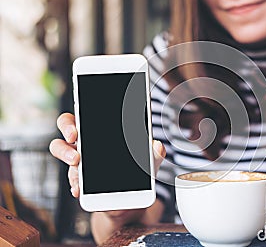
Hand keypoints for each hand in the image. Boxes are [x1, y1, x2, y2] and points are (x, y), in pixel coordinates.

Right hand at [49, 112, 165, 197]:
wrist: (129, 200)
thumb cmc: (136, 171)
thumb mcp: (149, 161)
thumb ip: (154, 153)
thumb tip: (157, 146)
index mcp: (102, 130)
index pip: (85, 113)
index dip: (80, 115)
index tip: (80, 119)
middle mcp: (86, 141)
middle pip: (67, 126)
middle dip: (68, 128)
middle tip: (75, 137)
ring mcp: (79, 160)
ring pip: (61, 149)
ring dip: (66, 153)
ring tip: (76, 162)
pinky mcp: (79, 180)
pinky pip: (71, 178)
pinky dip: (75, 183)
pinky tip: (80, 188)